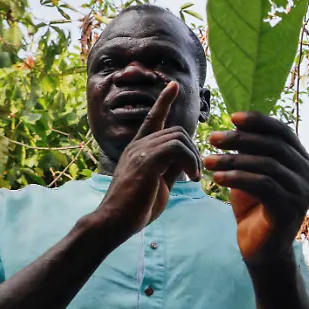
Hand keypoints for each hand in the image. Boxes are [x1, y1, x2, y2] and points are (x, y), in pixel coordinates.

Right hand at [93, 82, 201, 242]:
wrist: (113, 222)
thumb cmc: (134, 209)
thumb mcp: (158, 184)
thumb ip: (170, 168)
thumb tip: (186, 160)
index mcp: (138, 149)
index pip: (152, 118)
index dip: (164, 101)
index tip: (173, 85)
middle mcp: (137, 146)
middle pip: (176, 131)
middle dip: (193, 150)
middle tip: (196, 173)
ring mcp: (139, 152)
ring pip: (178, 138)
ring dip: (193, 157)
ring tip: (193, 177)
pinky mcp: (145, 162)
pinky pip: (176, 149)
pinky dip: (190, 162)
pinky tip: (191, 178)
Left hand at [203, 113, 308, 267]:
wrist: (261, 250)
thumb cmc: (254, 209)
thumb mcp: (251, 174)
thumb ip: (250, 152)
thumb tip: (236, 123)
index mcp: (303, 161)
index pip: (283, 132)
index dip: (259, 121)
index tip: (232, 117)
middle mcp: (308, 174)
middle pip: (273, 146)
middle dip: (240, 139)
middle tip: (212, 138)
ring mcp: (302, 192)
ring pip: (266, 164)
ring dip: (232, 160)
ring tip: (207, 160)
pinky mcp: (289, 209)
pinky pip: (262, 185)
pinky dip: (236, 179)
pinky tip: (216, 178)